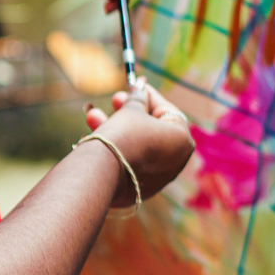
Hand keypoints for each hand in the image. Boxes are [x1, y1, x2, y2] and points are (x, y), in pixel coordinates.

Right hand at [81, 82, 193, 206]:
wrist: (102, 173)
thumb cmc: (123, 135)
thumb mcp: (131, 110)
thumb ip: (138, 98)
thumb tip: (139, 88)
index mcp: (182, 139)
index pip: (166, 110)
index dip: (147, 95)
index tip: (134, 85)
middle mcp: (176, 161)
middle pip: (152, 129)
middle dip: (129, 112)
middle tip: (114, 99)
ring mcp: (159, 177)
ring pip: (138, 145)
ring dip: (116, 128)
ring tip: (92, 116)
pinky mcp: (141, 188)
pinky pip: (131, 162)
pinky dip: (119, 149)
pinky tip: (96, 137)